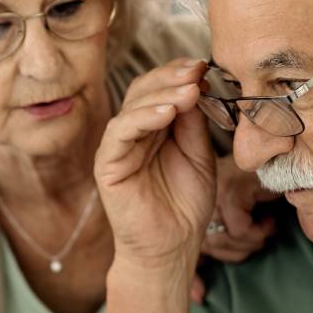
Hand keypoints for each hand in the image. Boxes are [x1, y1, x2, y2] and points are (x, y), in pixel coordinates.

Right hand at [95, 58, 215, 286]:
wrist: (172, 247)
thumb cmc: (185, 204)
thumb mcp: (199, 154)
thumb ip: (194, 123)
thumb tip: (198, 84)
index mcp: (154, 127)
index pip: (161, 88)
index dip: (179, 73)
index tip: (205, 65)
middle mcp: (133, 132)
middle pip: (144, 90)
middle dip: (171, 77)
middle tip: (197, 70)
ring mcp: (117, 147)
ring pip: (132, 106)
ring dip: (162, 94)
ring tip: (189, 91)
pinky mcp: (107, 164)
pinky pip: (120, 132)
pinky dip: (143, 118)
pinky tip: (167, 113)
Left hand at [193, 155, 280, 299]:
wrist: (285, 164)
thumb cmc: (262, 197)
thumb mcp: (233, 231)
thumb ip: (210, 259)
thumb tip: (197, 298)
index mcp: (193, 207)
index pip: (193, 249)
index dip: (209, 265)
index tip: (214, 279)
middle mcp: (199, 198)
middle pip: (211, 247)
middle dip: (241, 249)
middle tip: (260, 232)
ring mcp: (213, 192)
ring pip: (226, 240)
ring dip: (253, 240)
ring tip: (264, 224)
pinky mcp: (231, 190)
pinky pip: (240, 229)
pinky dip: (259, 231)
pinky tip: (268, 218)